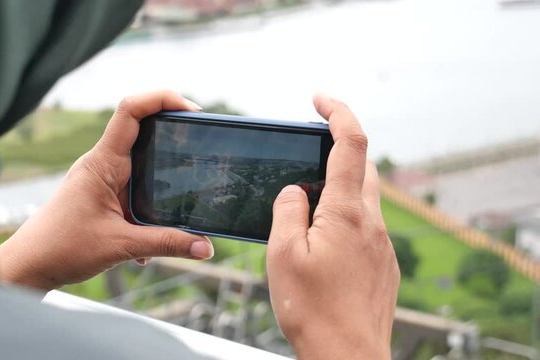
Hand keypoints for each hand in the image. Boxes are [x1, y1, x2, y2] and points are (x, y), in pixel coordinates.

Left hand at [0, 90, 213, 290]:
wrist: (29, 265)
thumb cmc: (61, 249)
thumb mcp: (121, 246)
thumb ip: (166, 244)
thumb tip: (206, 247)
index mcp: (102, 163)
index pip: (130, 111)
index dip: (161, 98)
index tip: (191, 111)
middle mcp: (103, 163)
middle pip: (142, 128)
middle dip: (173, 133)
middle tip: (202, 144)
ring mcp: (102, 177)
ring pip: (141, 160)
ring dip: (164, 173)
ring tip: (189, 188)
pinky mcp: (104, 194)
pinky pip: (135, 187)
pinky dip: (151, 204)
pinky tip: (158, 235)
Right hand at [266, 95, 398, 358]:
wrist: (347, 356)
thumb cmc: (312, 310)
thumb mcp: (283, 254)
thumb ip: (287, 211)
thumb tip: (294, 192)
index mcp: (346, 212)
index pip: (350, 143)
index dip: (337, 111)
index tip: (319, 98)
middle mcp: (371, 222)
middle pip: (361, 167)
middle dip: (335, 152)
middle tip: (303, 160)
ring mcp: (381, 243)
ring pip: (363, 198)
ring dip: (336, 191)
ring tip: (304, 212)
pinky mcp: (383, 262)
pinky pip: (364, 225)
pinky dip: (343, 218)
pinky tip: (321, 244)